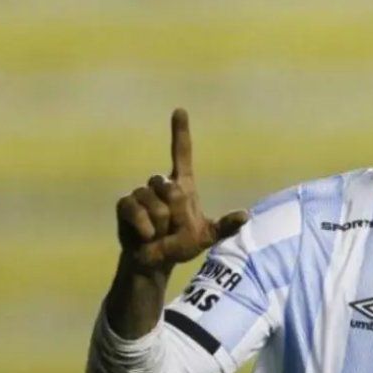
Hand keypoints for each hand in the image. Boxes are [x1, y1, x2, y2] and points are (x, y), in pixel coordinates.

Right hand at [115, 108, 247, 275]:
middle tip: (174, 228)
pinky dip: (144, 227)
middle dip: (176, 213)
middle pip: (169, 186)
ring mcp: (141, 193)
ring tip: (159, 234)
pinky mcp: (125, 205)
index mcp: (182, 185)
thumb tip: (246, 215)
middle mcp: (161, 184)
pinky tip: (146, 236)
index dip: (180, 133)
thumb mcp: (206, 237)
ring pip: (153, 202)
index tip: (180, 111)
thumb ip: (225, 226)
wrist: (155, 261)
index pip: (181, 154)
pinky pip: (135, 209)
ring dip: (160, 224)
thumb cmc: (182, 245)